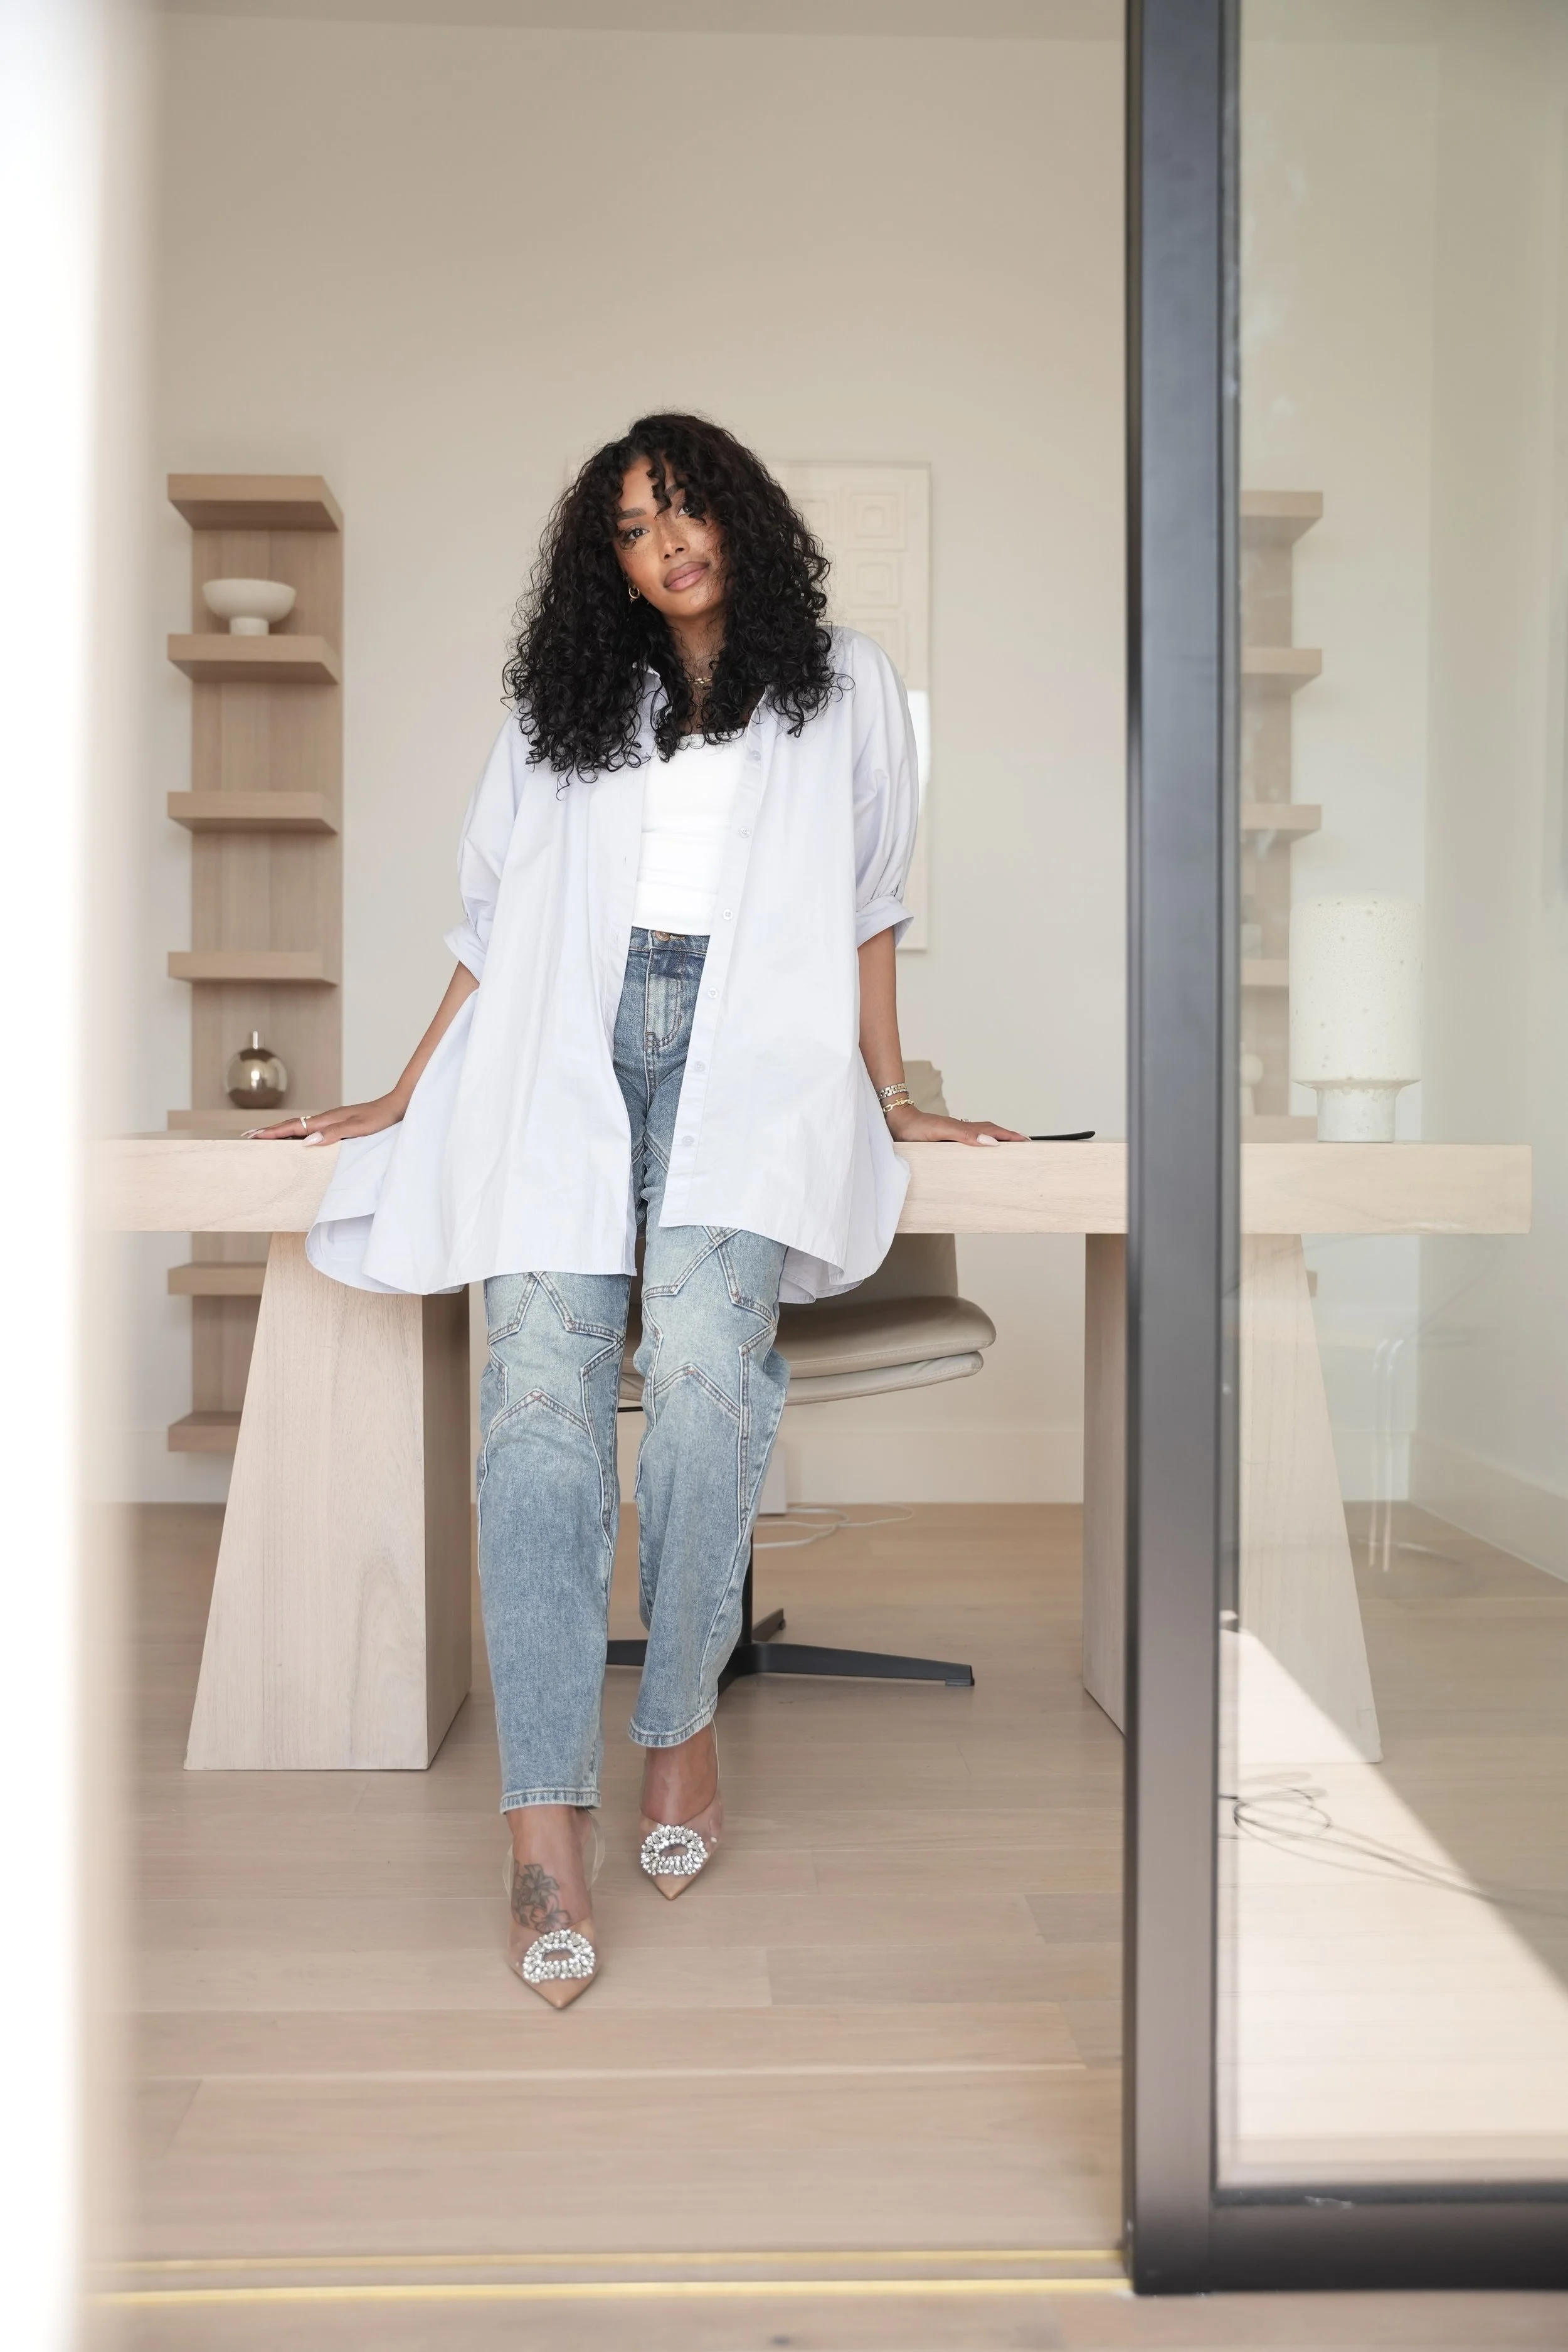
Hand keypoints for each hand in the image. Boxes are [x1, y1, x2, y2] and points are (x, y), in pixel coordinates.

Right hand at [244, 1093, 406, 1144]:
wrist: (397, 1106)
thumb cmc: (381, 1118)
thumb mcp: (358, 1129)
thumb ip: (334, 1135)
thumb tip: (306, 1142)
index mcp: (327, 1120)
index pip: (293, 1127)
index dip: (272, 1133)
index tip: (252, 1136)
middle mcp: (326, 1119)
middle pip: (292, 1125)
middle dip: (270, 1131)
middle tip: (249, 1137)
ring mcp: (332, 1121)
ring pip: (300, 1126)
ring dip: (282, 1132)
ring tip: (266, 1138)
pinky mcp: (340, 1124)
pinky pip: (312, 1129)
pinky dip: (298, 1134)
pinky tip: (298, 1139)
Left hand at [883, 1105, 1026, 1146]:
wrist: (894, 1120)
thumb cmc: (914, 1128)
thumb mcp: (941, 1132)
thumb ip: (964, 1136)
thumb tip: (991, 1143)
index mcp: (963, 1129)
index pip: (993, 1131)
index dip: (1010, 1137)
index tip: (1026, 1142)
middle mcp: (960, 1130)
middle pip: (990, 1132)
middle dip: (1008, 1138)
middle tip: (1024, 1145)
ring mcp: (952, 1133)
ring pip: (979, 1136)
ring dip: (995, 1141)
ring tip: (1007, 1149)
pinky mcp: (943, 1139)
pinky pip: (967, 1141)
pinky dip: (978, 1144)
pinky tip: (976, 1152)